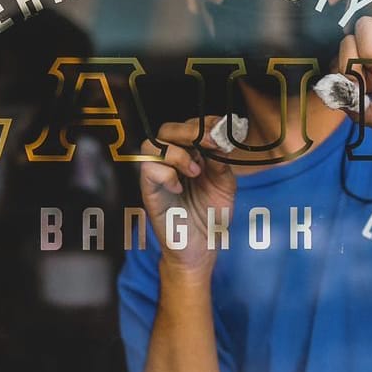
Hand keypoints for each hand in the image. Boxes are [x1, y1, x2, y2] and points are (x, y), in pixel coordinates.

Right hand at [139, 116, 236, 278]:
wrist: (202, 248)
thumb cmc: (210, 217)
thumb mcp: (225, 185)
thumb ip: (221, 163)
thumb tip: (219, 142)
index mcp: (190, 155)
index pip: (188, 126)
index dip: (204, 123)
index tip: (221, 129)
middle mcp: (171, 161)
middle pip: (166, 130)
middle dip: (189, 131)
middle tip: (209, 142)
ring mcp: (158, 175)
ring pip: (151, 145)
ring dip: (176, 153)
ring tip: (195, 171)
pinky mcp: (149, 192)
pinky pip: (147, 170)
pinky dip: (166, 174)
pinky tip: (180, 187)